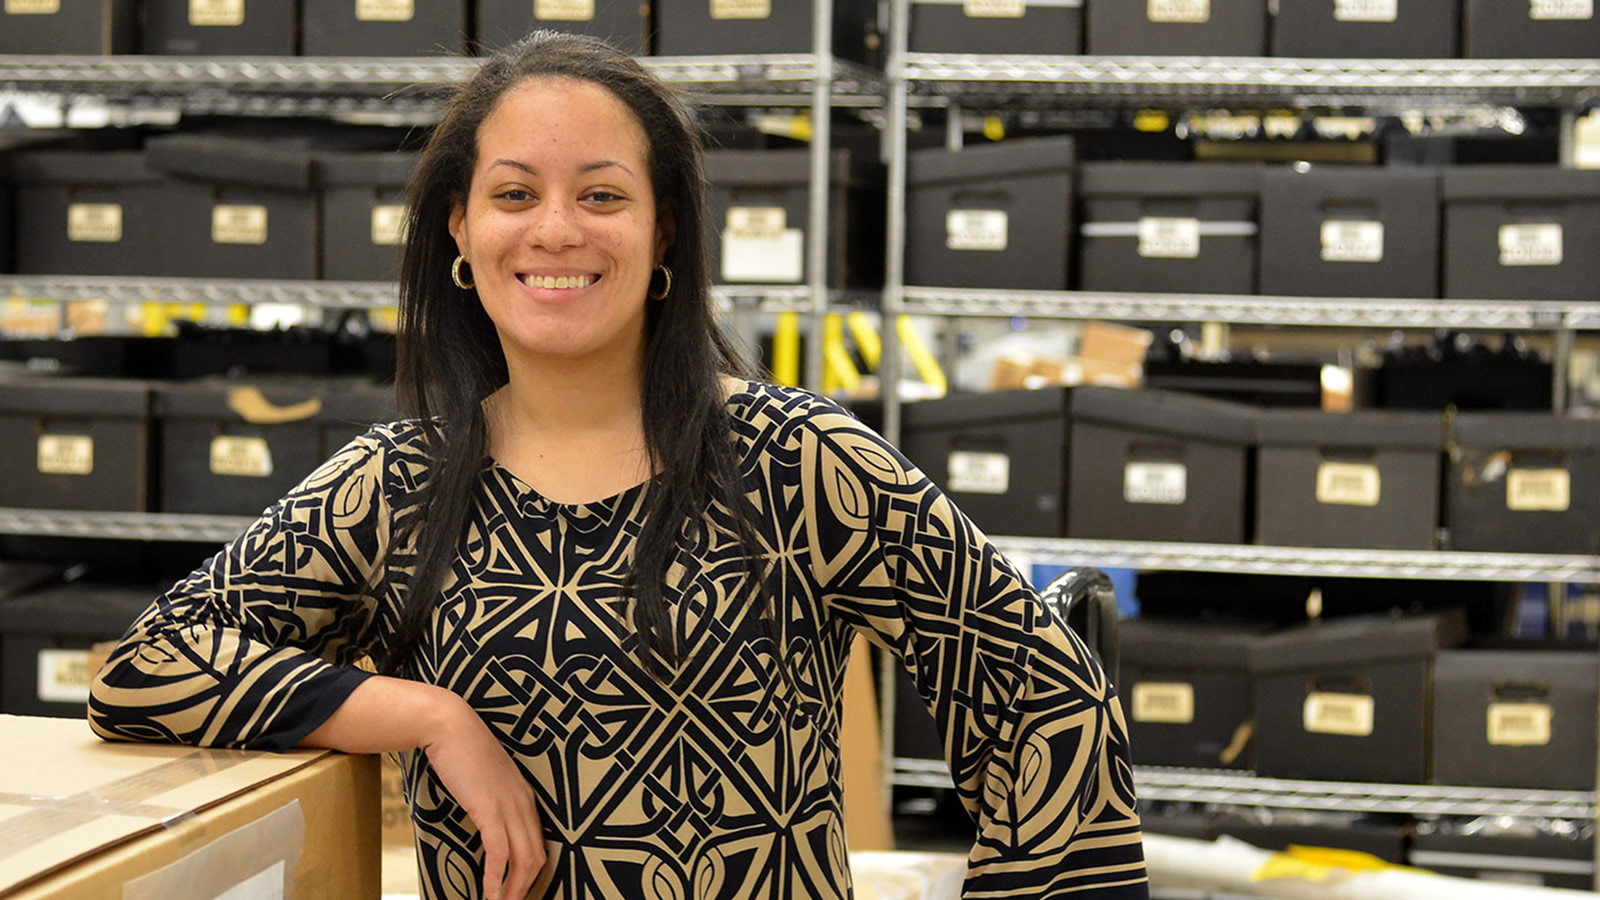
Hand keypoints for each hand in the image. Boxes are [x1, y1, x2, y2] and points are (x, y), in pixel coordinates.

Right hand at [423, 698, 547, 899]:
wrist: (449, 725)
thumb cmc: (461, 749)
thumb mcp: (485, 777)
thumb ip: (491, 796)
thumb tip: (483, 816)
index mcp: (525, 795)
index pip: (538, 842)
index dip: (531, 871)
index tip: (518, 889)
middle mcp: (524, 802)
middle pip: (537, 856)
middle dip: (525, 887)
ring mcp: (510, 806)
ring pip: (523, 860)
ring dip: (512, 890)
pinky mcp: (490, 810)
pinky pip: (499, 854)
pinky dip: (495, 879)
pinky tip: (488, 895)